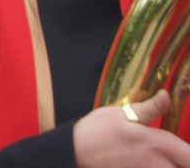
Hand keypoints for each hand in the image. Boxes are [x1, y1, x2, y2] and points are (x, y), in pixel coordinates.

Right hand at [74, 90, 189, 167]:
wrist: (76, 151)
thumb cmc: (98, 130)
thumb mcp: (123, 113)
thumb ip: (151, 108)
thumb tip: (167, 95)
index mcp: (158, 144)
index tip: (188, 150)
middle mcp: (157, 165)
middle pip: (186, 166)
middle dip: (186, 161)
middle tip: (180, 155)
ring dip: (173, 165)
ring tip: (170, 159)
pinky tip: (153, 162)